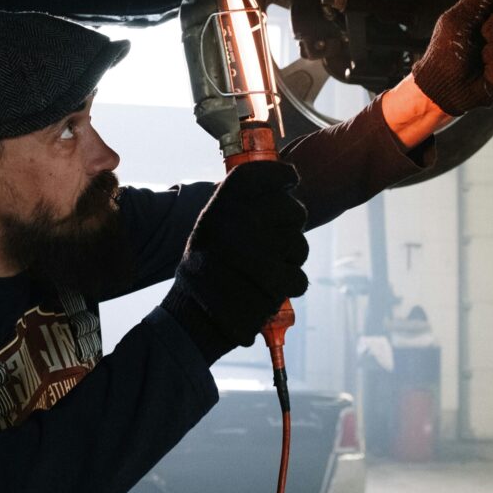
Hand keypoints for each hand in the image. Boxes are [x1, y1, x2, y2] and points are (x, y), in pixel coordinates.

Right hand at [163, 161, 307, 350]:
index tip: (291, 179)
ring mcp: (257, 249)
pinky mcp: (273, 281)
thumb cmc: (208, 268)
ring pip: (299, 246)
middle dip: (291, 227)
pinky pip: (299, 276)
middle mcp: (238, 219)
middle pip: (294, 210)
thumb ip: (244, 204)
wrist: (194, 318)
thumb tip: (285, 185)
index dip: (281, 175)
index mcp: (221, 204)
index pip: (262, 174)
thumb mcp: (213, 226)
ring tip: (265, 270)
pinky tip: (269, 290)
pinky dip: (289, 286)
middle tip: (273, 242)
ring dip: (290, 260)